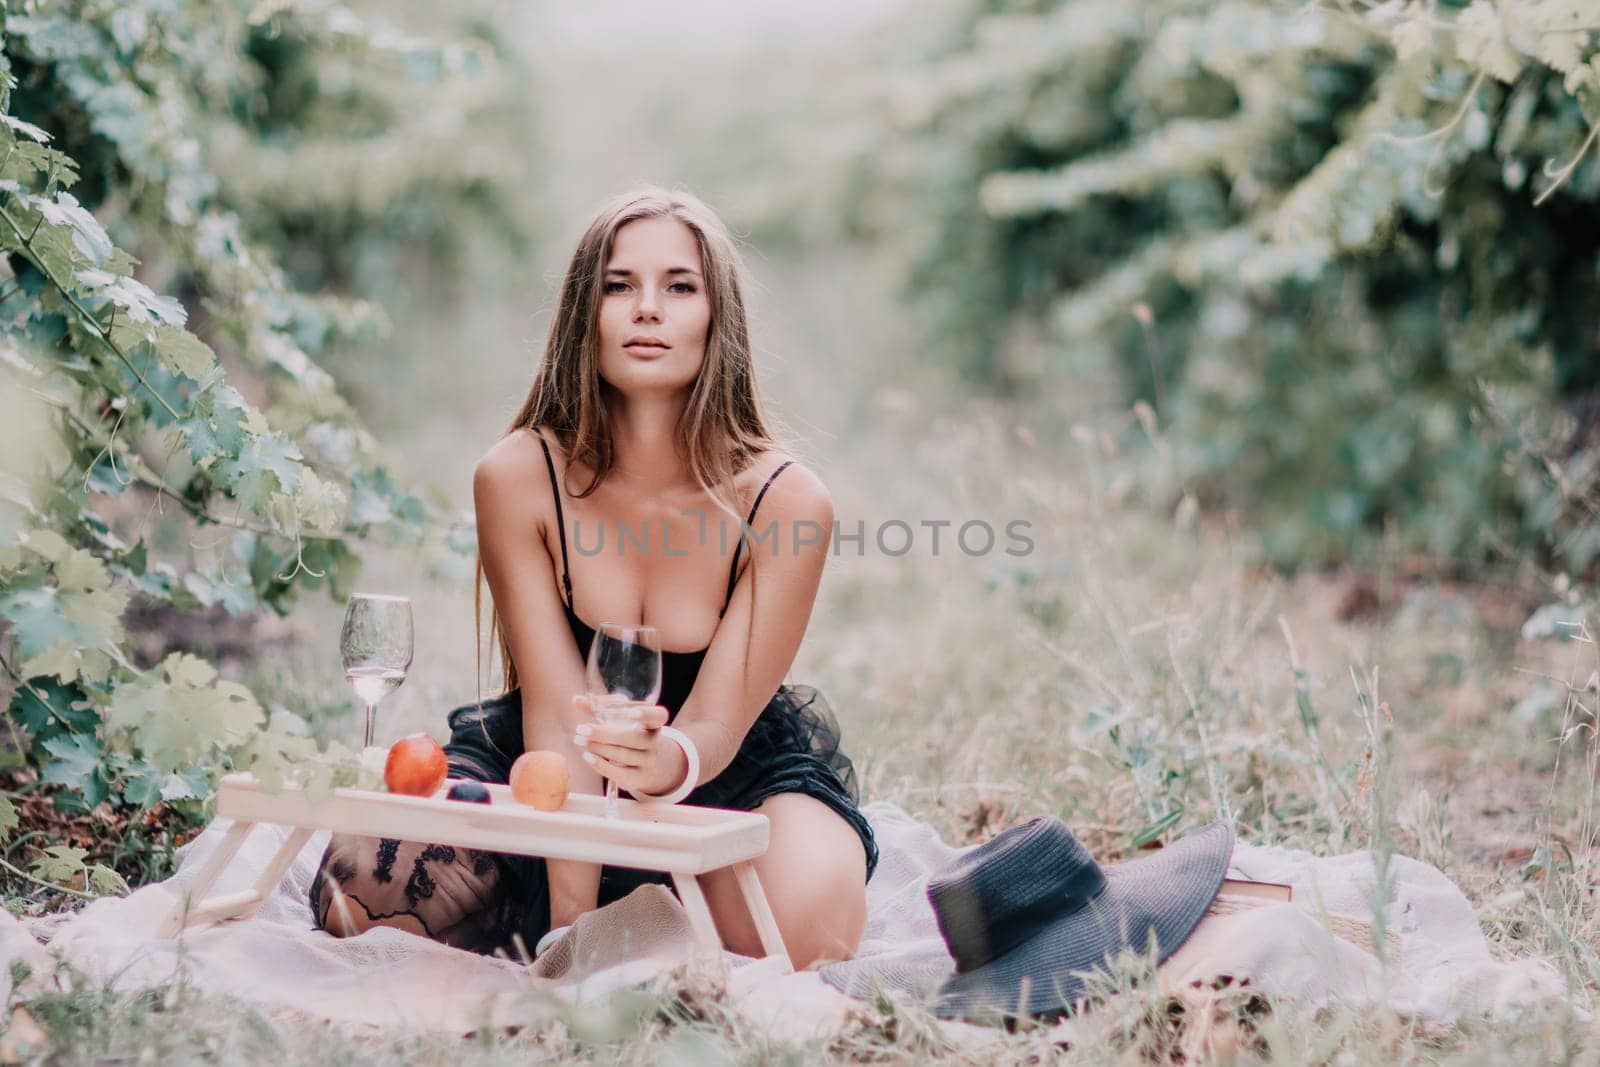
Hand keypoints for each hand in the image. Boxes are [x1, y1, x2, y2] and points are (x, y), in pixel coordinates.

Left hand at [569, 695, 686, 797]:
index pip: (658, 716)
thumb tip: (577, 700)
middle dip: (605, 734)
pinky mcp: (638, 778)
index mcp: (654, 721)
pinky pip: (620, 773)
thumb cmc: (627, 732)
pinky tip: (587, 756)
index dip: (646, 714)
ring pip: (624, 755)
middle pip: (633, 738)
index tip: (631, 713)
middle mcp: (654, 741)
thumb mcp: (618, 718)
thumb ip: (599, 707)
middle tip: (581, 729)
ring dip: (598, 748)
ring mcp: (649, 761)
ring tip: (579, 740)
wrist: (644, 763)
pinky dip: (601, 765)